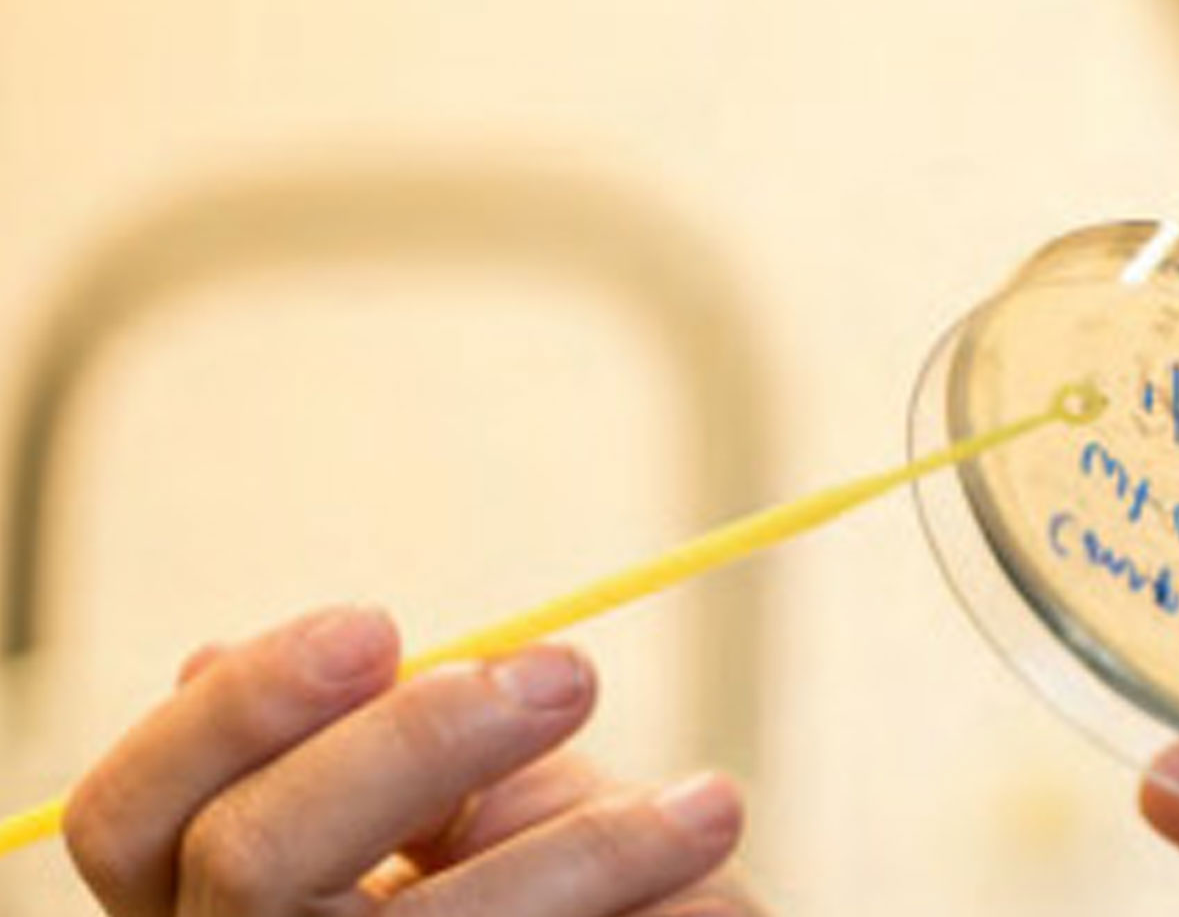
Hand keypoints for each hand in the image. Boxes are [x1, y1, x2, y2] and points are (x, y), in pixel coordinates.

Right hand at [62, 607, 758, 916]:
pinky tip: (713, 900)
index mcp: (216, 903)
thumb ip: (387, 744)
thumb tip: (218, 656)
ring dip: (591, 850)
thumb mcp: (474, 805)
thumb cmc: (562, 888)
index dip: (235, 714)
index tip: (377, 622)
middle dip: (414, 740)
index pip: (132, 820)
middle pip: (252, 862)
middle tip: (571, 669)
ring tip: (711, 805)